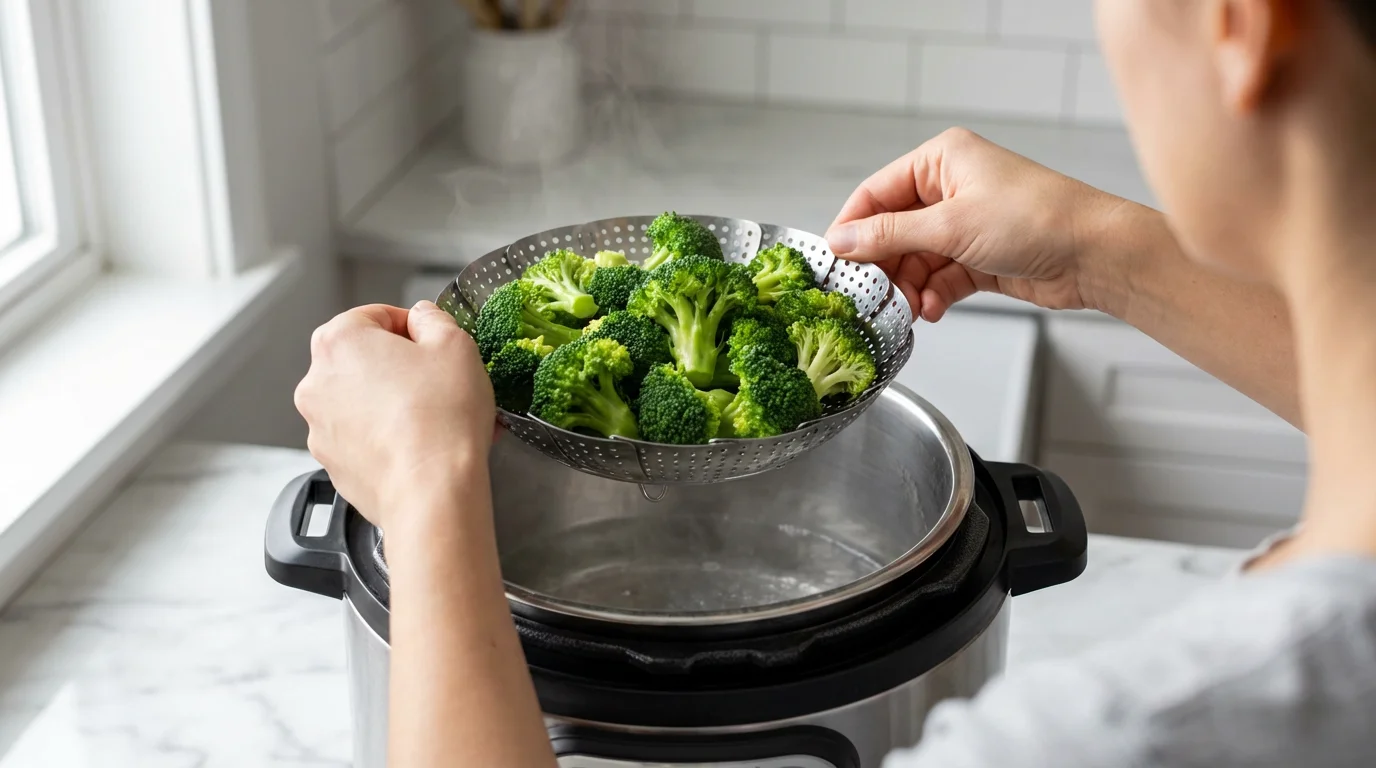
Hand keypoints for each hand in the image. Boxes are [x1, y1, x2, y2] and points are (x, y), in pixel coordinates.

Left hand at [294, 301, 495, 529]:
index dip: (413, 327)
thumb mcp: (455, 344)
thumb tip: (422, 318)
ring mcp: (320, 427)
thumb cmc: (441, 419)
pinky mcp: (333, 463)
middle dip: (402, 367)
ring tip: (438, 418)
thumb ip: (433, 319)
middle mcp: (317, 382)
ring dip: (395, 402)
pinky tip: (423, 444)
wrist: (431, 492)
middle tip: (440, 381)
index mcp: (339, 341)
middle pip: (364, 359)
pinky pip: (363, 437)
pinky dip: (388, 436)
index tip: (434, 343)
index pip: (375, 315)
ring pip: (363, 400)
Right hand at [826, 128, 1132, 321]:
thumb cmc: (1038, 218)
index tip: (835, 261)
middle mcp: (951, 188)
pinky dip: (932, 295)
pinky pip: (939, 278)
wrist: (1095, 254)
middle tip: (873, 294)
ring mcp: (965, 224)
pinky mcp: (979, 257)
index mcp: (942, 160)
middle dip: (885, 266)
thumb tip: (843, 241)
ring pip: (915, 259)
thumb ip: (891, 235)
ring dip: (909, 286)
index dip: (853, 227)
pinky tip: (932, 309)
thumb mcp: (951, 225)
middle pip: (893, 230)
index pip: (877, 192)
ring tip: (910, 307)